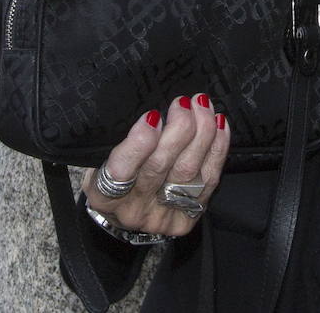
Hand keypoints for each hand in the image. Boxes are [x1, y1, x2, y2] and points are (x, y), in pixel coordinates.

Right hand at [81, 94, 229, 237]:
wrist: (126, 212)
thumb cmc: (113, 175)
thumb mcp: (101, 160)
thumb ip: (118, 141)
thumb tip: (144, 112)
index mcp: (104, 196)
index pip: (120, 173)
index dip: (139, 144)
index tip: (152, 116)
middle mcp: (134, 210)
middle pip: (160, 168)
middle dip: (178, 130)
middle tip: (183, 103)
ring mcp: (163, 216)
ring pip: (188, 172)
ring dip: (201, 134)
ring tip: (202, 105)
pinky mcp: (188, 217)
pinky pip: (208, 181)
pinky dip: (216, 149)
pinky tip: (218, 125)